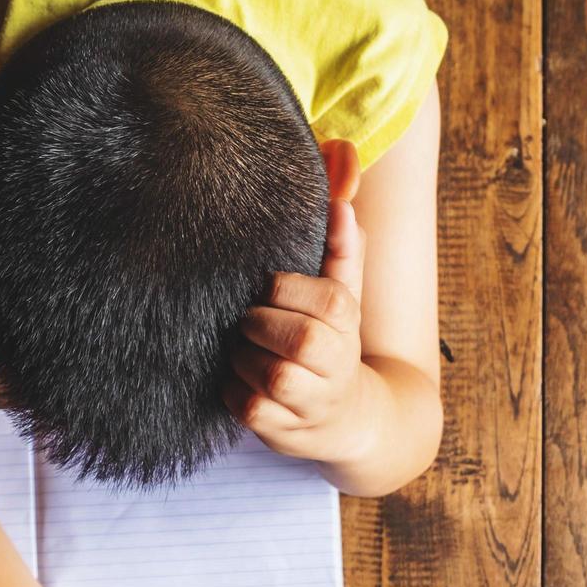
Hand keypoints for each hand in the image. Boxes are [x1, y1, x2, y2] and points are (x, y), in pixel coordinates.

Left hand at [224, 196, 373, 462]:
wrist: (352, 418)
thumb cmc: (334, 341)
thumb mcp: (342, 289)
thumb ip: (338, 233)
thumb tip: (342, 155)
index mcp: (346, 319)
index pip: (309, 295)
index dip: (281, 291)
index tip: (273, 293)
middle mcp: (336, 362)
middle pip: (289, 336)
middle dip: (260, 327)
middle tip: (254, 326)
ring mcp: (312, 402)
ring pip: (267, 375)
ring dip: (245, 360)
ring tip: (248, 353)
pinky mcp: (285, 431)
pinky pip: (247, 408)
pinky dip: (234, 392)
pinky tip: (242, 383)